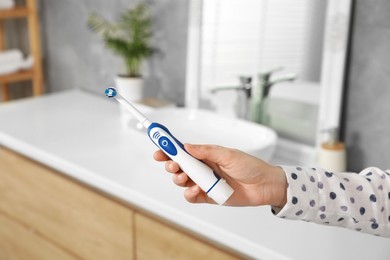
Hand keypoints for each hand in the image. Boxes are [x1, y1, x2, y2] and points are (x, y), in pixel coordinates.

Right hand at [153, 144, 286, 206]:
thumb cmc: (250, 166)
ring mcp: (205, 183)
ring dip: (179, 179)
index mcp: (206, 155)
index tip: (159, 146)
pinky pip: (192, 197)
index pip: (183, 151)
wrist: (264, 186)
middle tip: (171, 164)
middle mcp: (204, 168)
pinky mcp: (209, 196)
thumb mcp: (228, 154)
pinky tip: (195, 190)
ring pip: (183, 181)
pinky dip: (190, 194)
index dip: (170, 149)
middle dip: (171, 164)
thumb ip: (206, 151)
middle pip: (180, 166)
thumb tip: (186, 146)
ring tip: (184, 177)